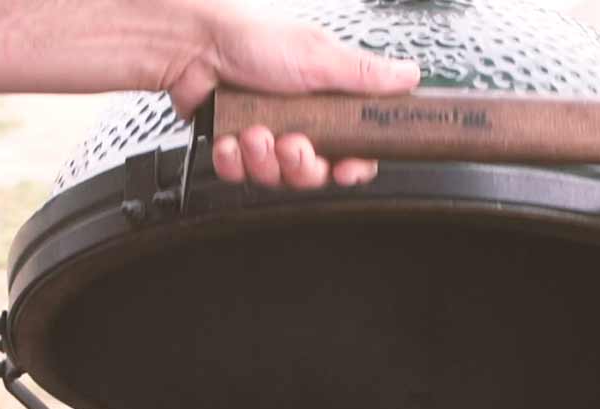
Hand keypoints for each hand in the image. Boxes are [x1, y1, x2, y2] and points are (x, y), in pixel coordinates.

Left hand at [167, 6, 420, 188]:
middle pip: (315, 174)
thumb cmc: (250, 38)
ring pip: (277, 179)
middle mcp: (298, 122)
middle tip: (292, 142)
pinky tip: (231, 137)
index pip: (354, 151)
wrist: (189, 43)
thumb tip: (410, 76)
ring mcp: (265, 136)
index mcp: (326, 102)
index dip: (353, 167)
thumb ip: (366, 75)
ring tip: (253, 131)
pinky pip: (240, 176)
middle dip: (301, 164)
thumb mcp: (318, 55)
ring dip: (264, 159)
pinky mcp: (233, 147)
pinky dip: (233, 160)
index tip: (345, 168)